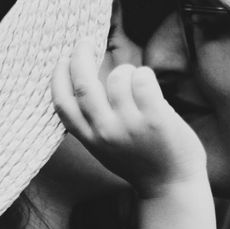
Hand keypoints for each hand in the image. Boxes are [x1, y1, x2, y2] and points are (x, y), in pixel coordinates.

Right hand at [52, 39, 206, 197]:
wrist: (171, 187)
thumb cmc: (139, 161)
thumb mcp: (105, 147)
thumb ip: (93, 122)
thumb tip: (81, 81)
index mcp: (90, 139)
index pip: (62, 103)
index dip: (58, 76)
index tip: (62, 59)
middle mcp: (106, 132)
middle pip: (84, 85)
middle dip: (80, 56)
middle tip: (84, 42)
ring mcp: (131, 125)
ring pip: (118, 77)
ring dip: (126, 70)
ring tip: (136, 82)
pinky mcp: (155, 118)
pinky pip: (143, 79)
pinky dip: (144, 74)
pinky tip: (148, 84)